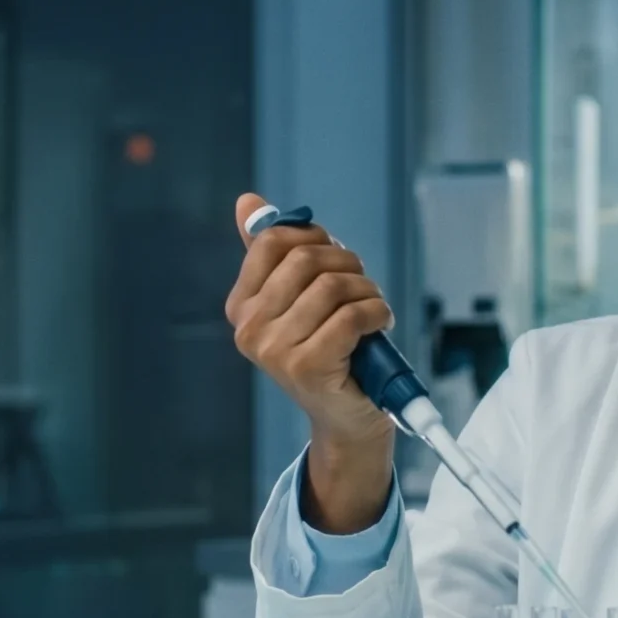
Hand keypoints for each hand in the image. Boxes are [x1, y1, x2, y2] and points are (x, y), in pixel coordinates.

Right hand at [225, 192, 395, 532]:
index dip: (314, 238)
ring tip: (371, 308)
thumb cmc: (329, 349)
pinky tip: (376, 326)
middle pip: (306, 260)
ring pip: (331, 286)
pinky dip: (374, 313)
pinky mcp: (306, 366)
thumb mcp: (299, 296)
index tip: (333, 256)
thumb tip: (247, 201)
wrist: (347, 415)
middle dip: (346, 263)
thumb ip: (273, 251)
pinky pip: (349, 316)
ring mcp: (274, 351)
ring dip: (366, 291)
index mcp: (241, 305)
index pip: (273, 241)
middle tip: (360, 284)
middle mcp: (249, 328)